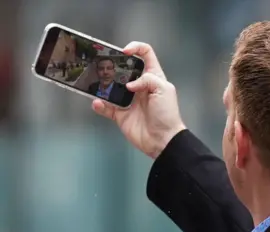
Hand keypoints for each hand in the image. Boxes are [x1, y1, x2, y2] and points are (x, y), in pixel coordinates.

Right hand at [92, 41, 185, 158]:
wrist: (163, 140)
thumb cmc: (167, 114)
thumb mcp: (163, 89)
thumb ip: (147, 79)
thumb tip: (129, 84)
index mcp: (153, 77)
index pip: (146, 54)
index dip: (136, 48)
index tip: (125, 51)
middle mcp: (140, 86)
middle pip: (124, 69)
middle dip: (114, 65)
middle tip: (104, 65)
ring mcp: (129, 100)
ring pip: (111, 87)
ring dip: (103, 85)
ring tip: (97, 82)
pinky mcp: (121, 114)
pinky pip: (106, 107)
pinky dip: (100, 105)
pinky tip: (98, 103)